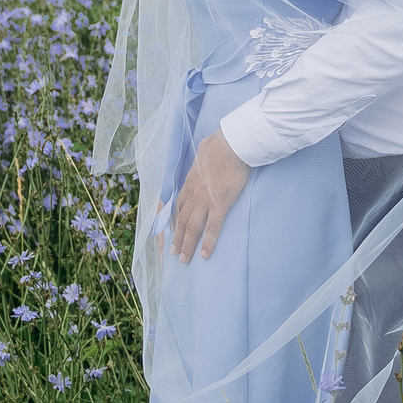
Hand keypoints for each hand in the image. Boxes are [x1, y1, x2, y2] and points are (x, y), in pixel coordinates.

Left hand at [167, 129, 250, 261]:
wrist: (231, 145)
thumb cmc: (221, 143)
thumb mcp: (205, 147)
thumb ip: (203, 153)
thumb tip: (206, 147)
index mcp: (190, 181)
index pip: (178, 204)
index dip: (174, 219)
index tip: (171, 230)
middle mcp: (193, 193)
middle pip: (182, 220)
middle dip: (177, 237)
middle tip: (174, 252)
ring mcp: (205, 200)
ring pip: (192, 227)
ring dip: (187, 244)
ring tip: (184, 259)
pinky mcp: (220, 204)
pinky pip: (212, 227)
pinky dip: (208, 242)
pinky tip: (205, 254)